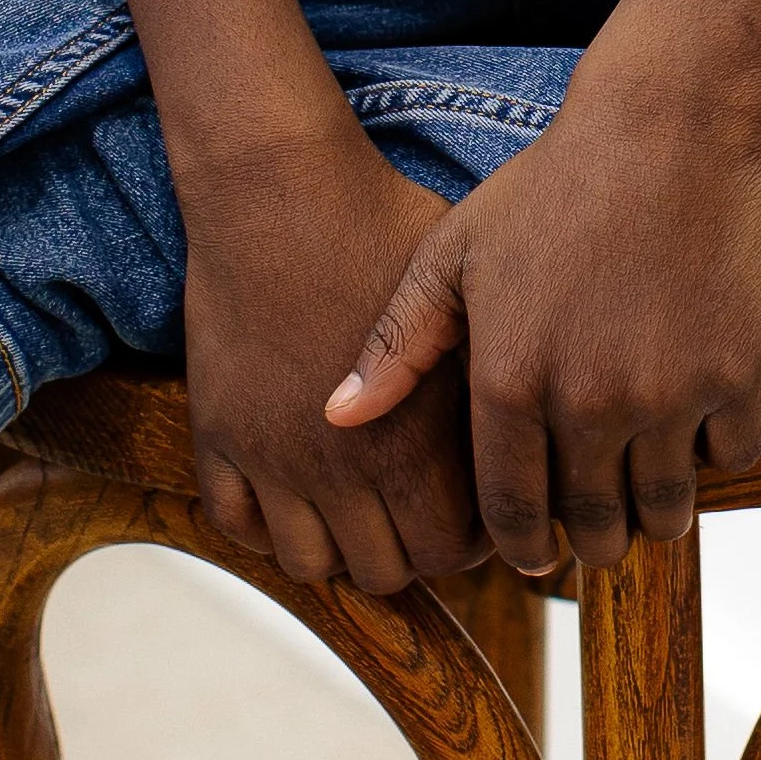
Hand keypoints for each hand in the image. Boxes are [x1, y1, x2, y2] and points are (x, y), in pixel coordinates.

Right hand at [182, 132, 491, 591]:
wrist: (278, 189)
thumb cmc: (387, 229)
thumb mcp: (468, 304)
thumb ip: (493, 387)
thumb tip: (543, 442)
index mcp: (413, 442)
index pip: (454, 551)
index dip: (477, 543)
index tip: (481, 514)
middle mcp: (342, 465)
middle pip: (388, 571)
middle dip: (416, 554)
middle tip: (428, 519)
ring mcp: (273, 455)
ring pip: (311, 563)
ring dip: (344, 552)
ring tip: (369, 516)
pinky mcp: (217, 434)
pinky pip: (236, 524)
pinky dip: (268, 530)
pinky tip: (303, 502)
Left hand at [324, 110, 760, 570]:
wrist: (671, 126)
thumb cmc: (554, 185)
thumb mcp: (453, 253)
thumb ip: (397, 345)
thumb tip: (337, 420)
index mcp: (511, 384)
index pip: (513, 513)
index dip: (524, 549)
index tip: (535, 556)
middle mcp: (589, 404)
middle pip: (596, 528)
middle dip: (592, 544)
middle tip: (597, 536)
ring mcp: (670, 394)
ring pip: (668, 509)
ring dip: (657, 515)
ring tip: (652, 502)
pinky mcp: (740, 374)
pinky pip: (733, 458)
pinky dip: (719, 454)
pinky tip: (700, 429)